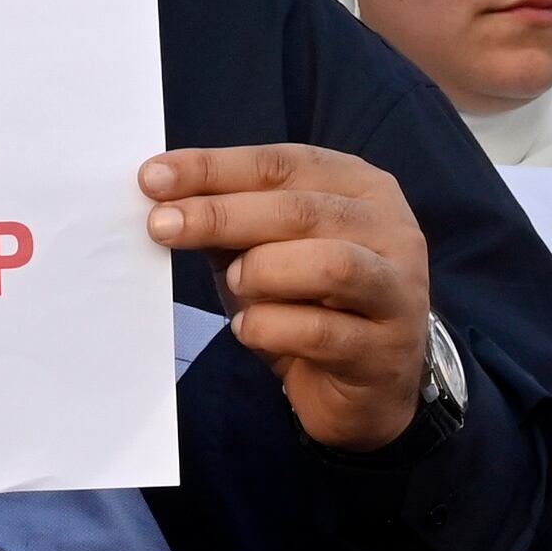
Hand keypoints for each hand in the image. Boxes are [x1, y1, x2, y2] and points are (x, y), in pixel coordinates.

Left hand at [143, 143, 430, 452]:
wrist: (367, 387)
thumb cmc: (311, 304)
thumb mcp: (266, 251)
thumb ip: (229, 222)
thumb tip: (164, 197)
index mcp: (359, 187)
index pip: (282, 163)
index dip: (215, 167)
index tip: (154, 177)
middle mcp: (389, 229)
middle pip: (301, 210)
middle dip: (222, 214)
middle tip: (163, 226)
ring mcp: (397, 290)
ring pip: (330, 265)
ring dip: (263, 271)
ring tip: (234, 285)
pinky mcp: (385, 349)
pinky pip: (323, 332)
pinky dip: (272, 327)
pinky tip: (249, 329)